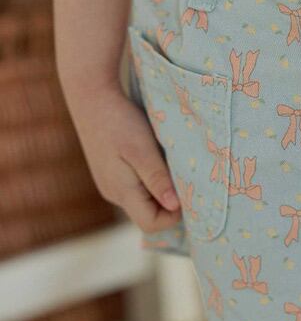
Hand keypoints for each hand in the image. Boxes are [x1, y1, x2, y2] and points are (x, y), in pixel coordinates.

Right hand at [65, 82, 181, 232]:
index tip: (189, 191)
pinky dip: (152, 178)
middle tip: (186, 177)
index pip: (152, 224)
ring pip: (145, 200)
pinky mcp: (112, 173)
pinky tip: (158, 158)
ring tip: (172, 164)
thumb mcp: (142, 149)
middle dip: (171, 202)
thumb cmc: (119, 121)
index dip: (174, 215)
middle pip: (150, 214)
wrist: (91, 96)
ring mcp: (111, 184)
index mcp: (122, 192)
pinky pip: (138, 187)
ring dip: (163, 188)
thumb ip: (157, 178)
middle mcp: (114, 194)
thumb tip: (175, 207)